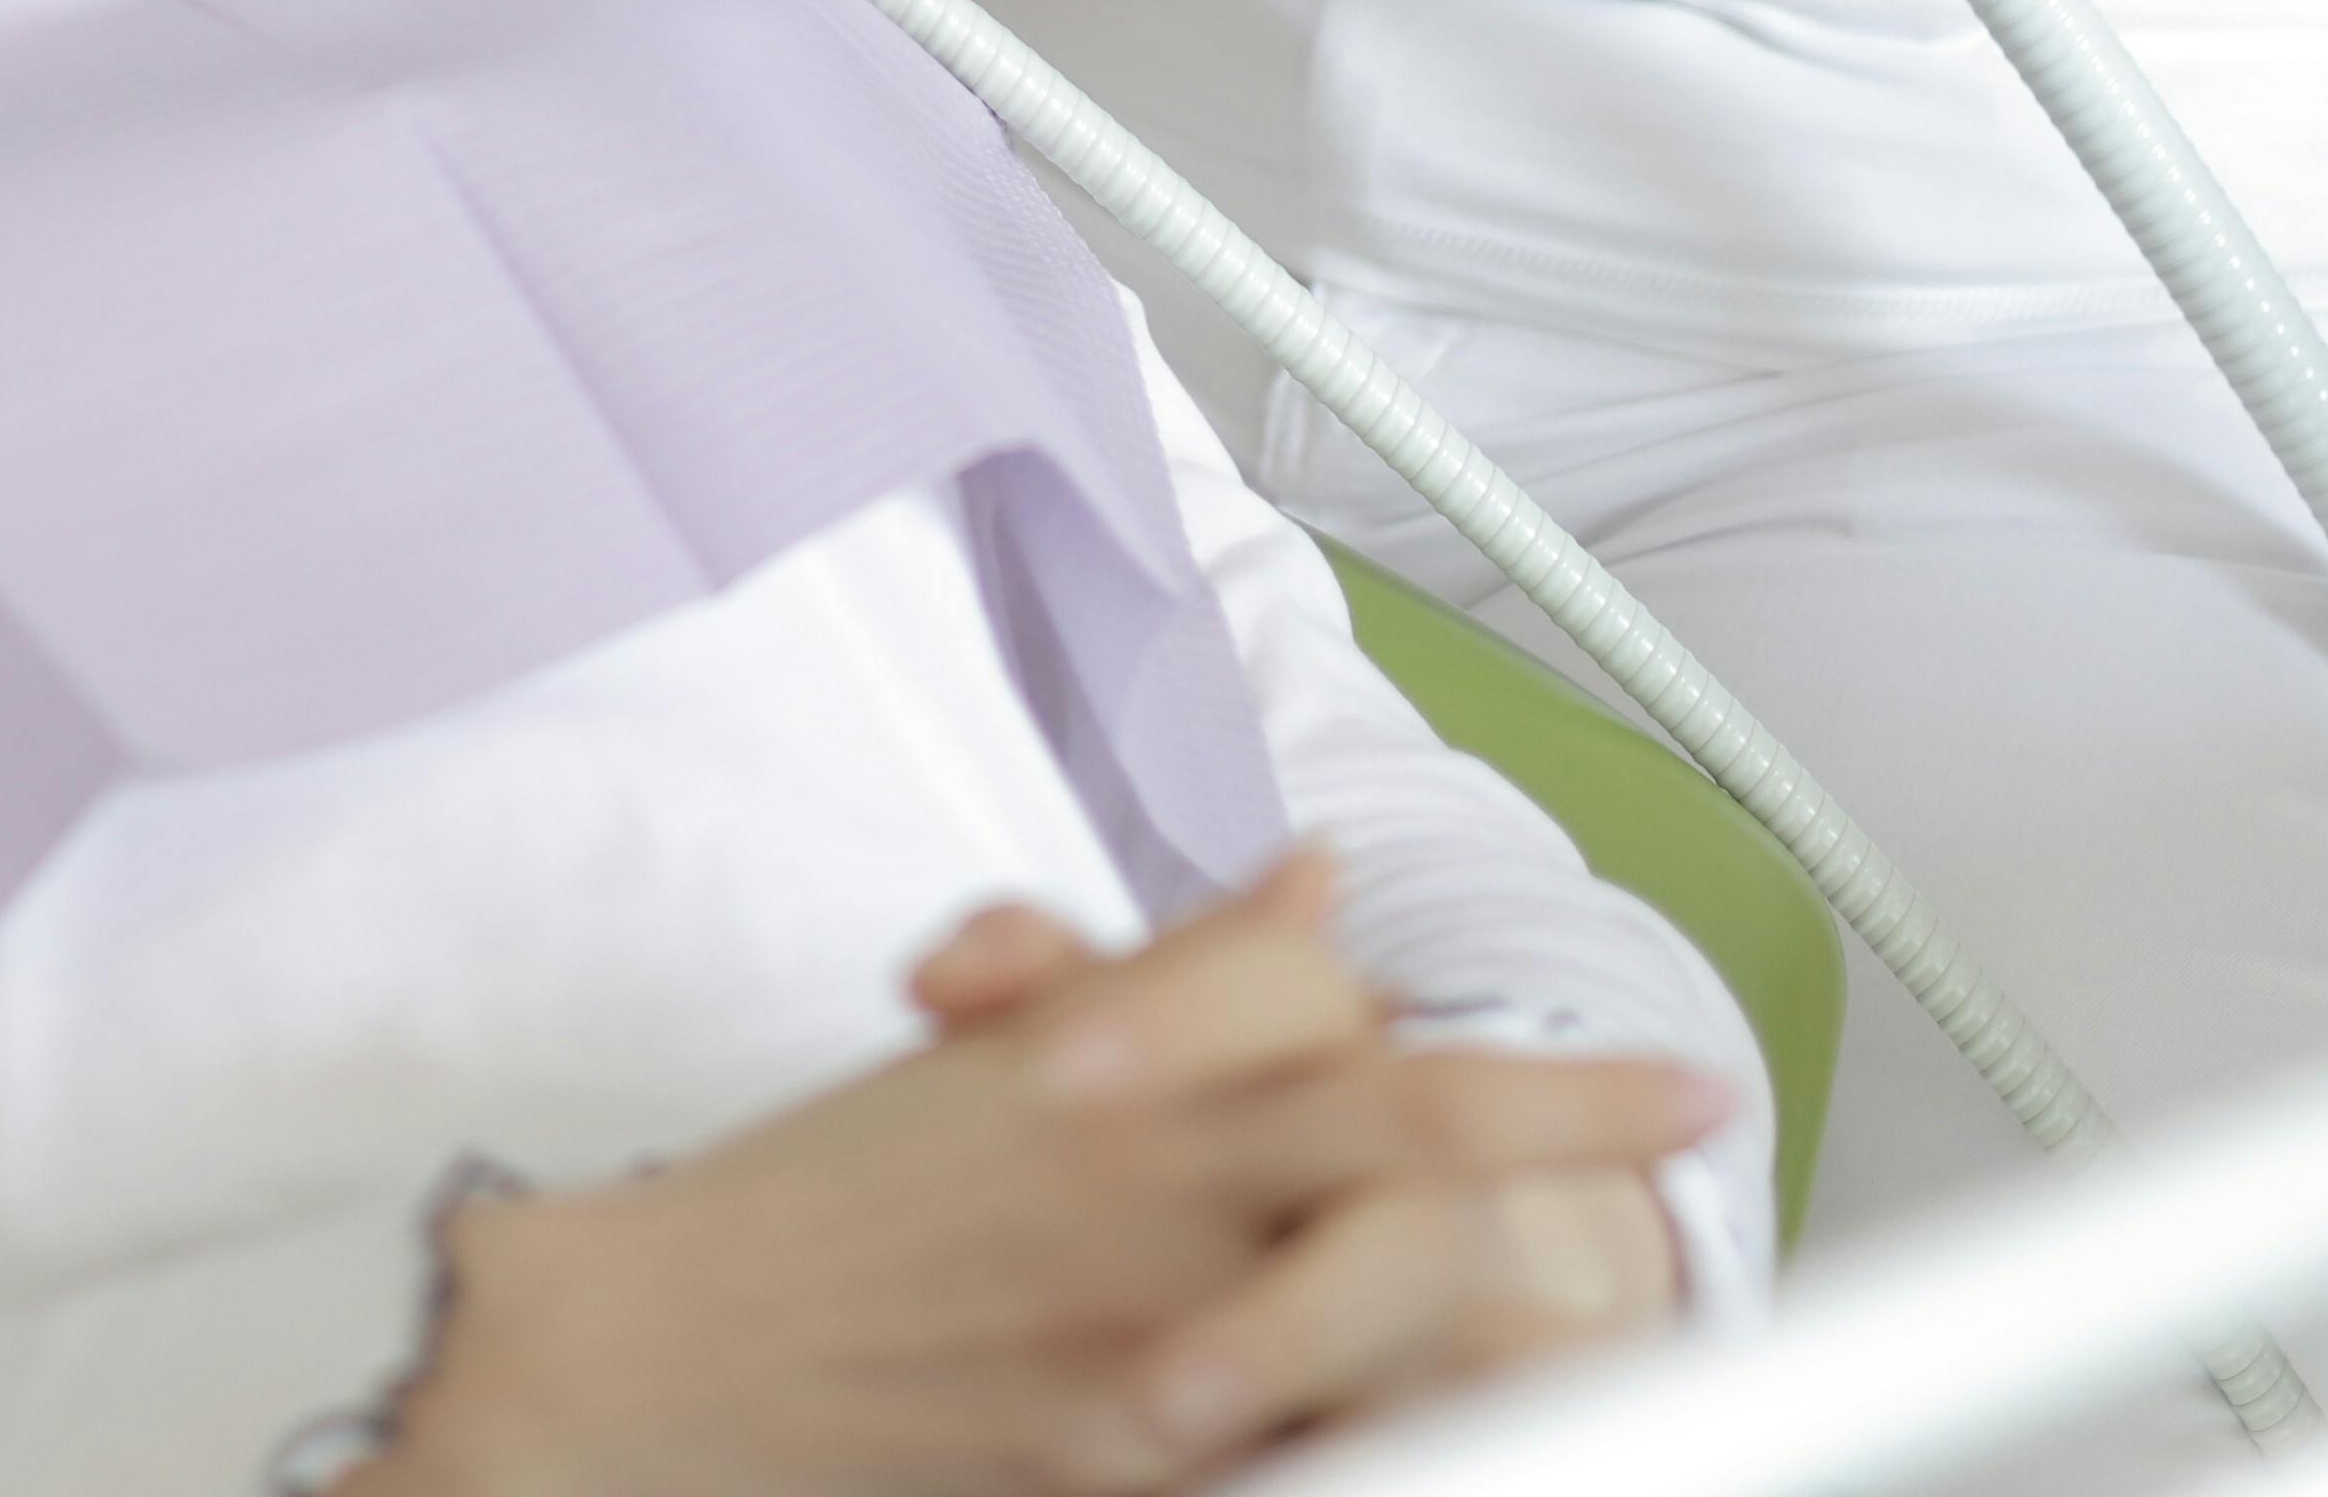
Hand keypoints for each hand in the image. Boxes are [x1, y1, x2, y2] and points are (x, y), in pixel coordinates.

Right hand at [368, 859, 1720, 1496]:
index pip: (1347, 1028)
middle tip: (1695, 1124)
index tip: (1662, 1090)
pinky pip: (1306, 1452)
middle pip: (1404, 1139)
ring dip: (1512, 1324)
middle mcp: (1142, 1184)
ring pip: (1384, 1307)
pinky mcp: (1111, 1462)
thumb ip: (1171, 978)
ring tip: (1616, 1330)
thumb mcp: (985, 1063)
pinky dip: (1397, 1437)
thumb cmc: (807, 1212)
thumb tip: (1316, 888)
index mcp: (1104, 1075)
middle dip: (1576, 1138)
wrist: (632, 1355)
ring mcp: (1140, 1336)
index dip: (1530, 1070)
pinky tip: (1472, 1438)